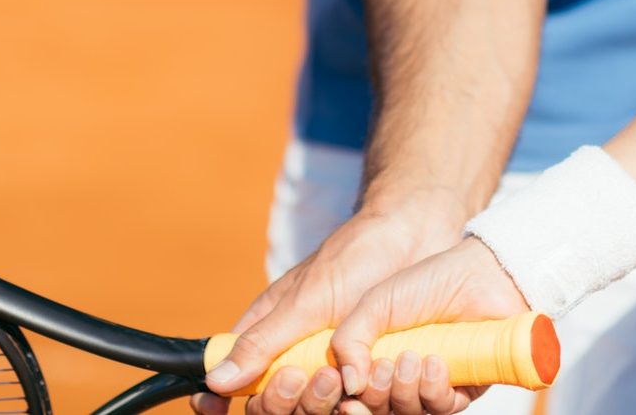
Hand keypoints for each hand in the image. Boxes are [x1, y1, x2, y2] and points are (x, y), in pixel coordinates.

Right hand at [195, 192, 466, 414]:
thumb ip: (264, 341)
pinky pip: (363, 406)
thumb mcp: (307, 299)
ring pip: (320, 410)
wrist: (420, 237)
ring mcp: (339, 367)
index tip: (236, 402)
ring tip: (345, 376)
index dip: (233, 400)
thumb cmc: (359, 257)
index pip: (240, 382)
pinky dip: (365, 403)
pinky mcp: (373, 375)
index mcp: (275, 335)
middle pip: (278, 404)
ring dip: (324, 401)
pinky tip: (373, 381)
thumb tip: (214, 380)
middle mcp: (303, 356)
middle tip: (310, 376)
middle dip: (288, 400)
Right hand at [324, 237, 528, 414]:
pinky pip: (442, 408)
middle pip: (377, 412)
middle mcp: (401, 376)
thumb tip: (349, 384)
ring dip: (405, 392)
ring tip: (412, 358)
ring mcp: (431, 384)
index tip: (346, 395)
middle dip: (376, 396)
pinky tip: (436, 363)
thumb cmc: (427, 283)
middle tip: (385, 365)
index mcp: (376, 358)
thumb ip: (349, 339)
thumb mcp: (377, 304)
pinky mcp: (463, 386)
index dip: (348, 404)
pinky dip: (434, 392)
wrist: (477, 274)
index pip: (354, 397)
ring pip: (407, 413)